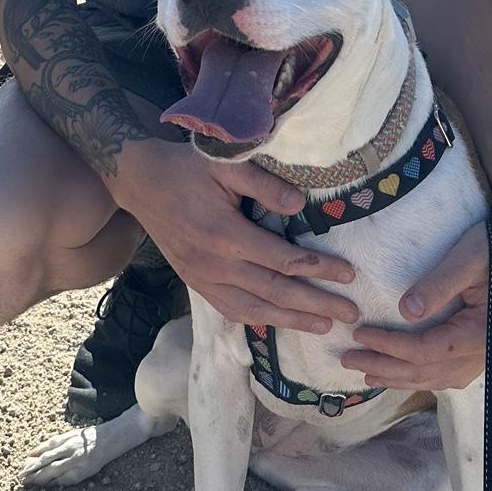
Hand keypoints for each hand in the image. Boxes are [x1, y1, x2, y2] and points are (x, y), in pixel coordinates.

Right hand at [110, 139, 359, 333]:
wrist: (140, 182)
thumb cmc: (186, 167)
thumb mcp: (226, 163)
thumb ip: (264, 184)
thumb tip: (301, 205)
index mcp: (226, 235)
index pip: (284, 260)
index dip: (319, 269)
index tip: (349, 275)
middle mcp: (216, 265)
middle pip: (275, 292)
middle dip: (315, 305)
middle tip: (350, 315)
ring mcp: (203, 279)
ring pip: (255, 308)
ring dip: (292, 320)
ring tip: (324, 327)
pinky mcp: (195, 283)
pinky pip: (231, 309)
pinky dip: (258, 319)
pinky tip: (277, 322)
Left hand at [339, 197, 491, 389]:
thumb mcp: (468, 256)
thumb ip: (439, 283)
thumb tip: (405, 311)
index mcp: (481, 334)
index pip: (425, 350)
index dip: (389, 345)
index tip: (358, 333)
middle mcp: (486, 353)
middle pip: (429, 371)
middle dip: (387, 368)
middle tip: (348, 361)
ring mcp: (488, 354)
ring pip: (440, 377)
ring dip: (403, 377)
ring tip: (369, 373)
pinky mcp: (486, 347)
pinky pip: (451, 371)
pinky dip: (424, 374)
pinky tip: (405, 372)